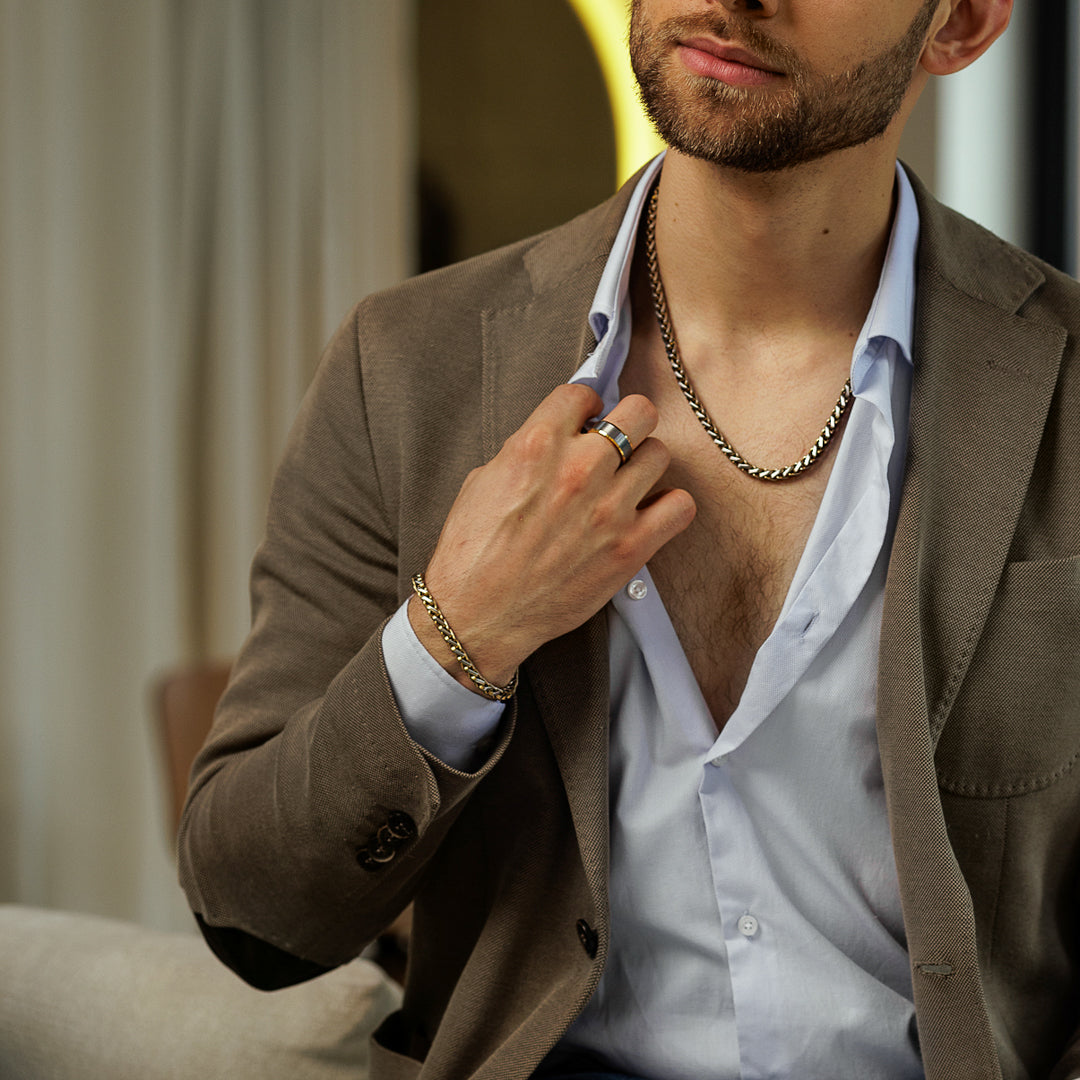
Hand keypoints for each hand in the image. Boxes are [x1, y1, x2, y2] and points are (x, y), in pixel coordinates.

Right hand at [408, 383, 695, 690]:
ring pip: (660, 454)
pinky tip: (648, 513)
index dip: (584, 406)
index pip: (584, 392)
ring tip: (627, 483)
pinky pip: (680, 506)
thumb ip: (527, 450)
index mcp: (536, 445)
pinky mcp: (630, 547)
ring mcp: (609, 509)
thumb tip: (559, 437)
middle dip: (627, 422)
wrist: (478, 615)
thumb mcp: (484, 481)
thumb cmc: (472, 553)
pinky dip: (669, 507)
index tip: (584, 421)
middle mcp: (578, 470)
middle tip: (616, 443)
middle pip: (638, 411)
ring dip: (644, 464)